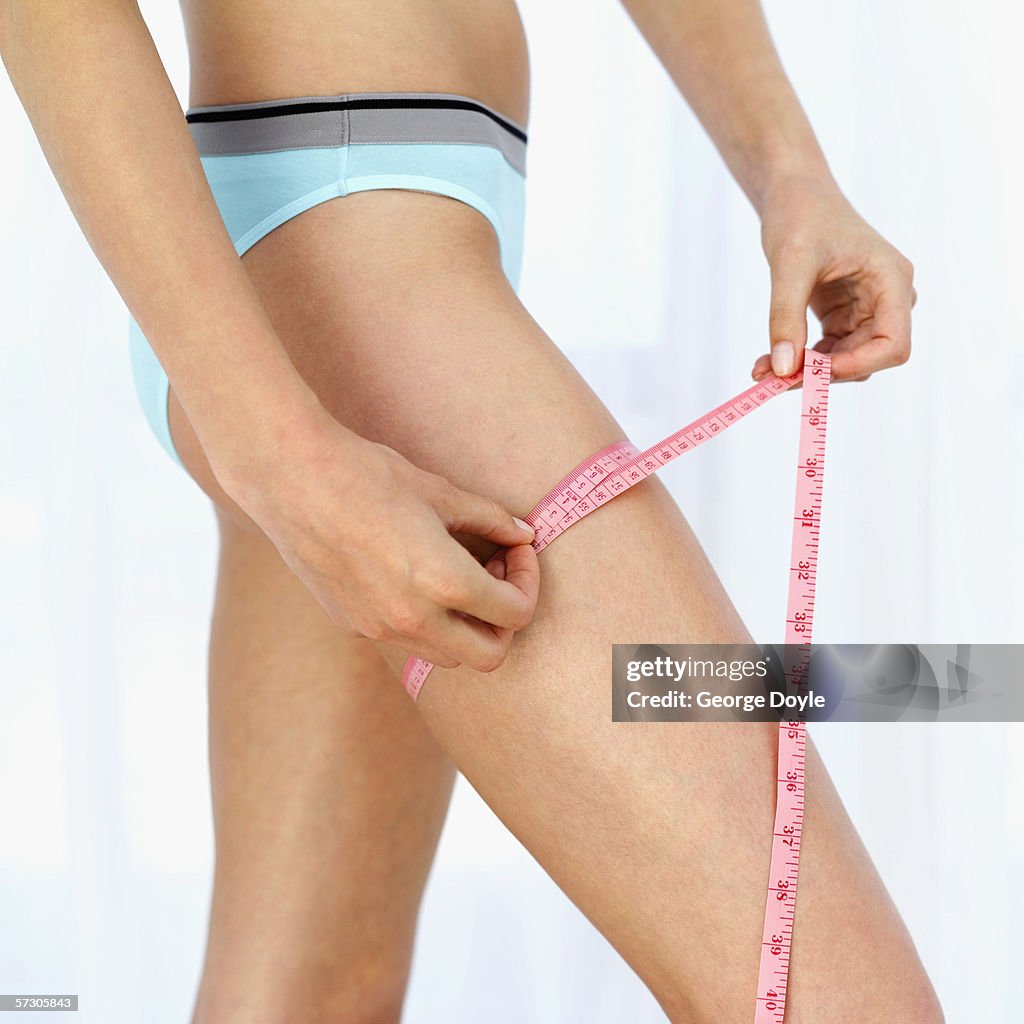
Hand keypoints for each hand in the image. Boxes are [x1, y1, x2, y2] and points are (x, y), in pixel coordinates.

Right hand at [216, 408, 539, 671]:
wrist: (292, 479)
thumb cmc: (368, 476)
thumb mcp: (441, 492)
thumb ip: (491, 520)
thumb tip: (523, 534)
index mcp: (444, 584)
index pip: (515, 614)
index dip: (528, 581)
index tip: (517, 551)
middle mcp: (414, 620)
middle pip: (489, 655)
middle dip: (504, 620)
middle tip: (496, 575)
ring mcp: (380, 629)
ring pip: (446, 656)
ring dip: (466, 627)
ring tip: (457, 577)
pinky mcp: (353, 625)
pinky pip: (405, 640)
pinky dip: (425, 621)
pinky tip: (413, 576)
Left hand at [751, 176, 916, 383]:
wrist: (794, 194)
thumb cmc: (801, 214)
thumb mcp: (789, 264)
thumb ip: (786, 317)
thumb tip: (783, 369)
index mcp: (892, 280)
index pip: (893, 344)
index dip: (857, 366)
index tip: (811, 373)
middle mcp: (887, 299)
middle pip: (867, 359)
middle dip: (821, 373)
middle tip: (773, 379)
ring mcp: (867, 310)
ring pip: (845, 361)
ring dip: (806, 372)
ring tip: (763, 372)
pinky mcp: (844, 317)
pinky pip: (827, 353)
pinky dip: (800, 361)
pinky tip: (769, 362)